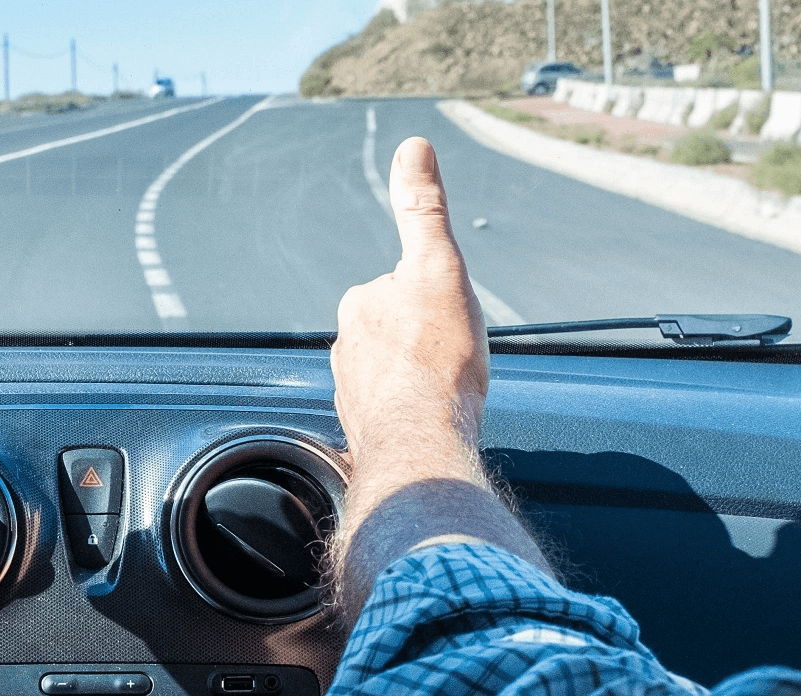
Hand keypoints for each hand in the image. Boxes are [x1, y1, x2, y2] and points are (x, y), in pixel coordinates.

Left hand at [327, 139, 547, 613]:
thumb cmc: (438, 358)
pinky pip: (393, 416)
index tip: (452, 326)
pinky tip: (431, 429)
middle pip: (400, 335)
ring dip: (420, 385)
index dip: (439, 305)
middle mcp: (346, 348)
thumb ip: (423, 209)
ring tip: (445, 399)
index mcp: (361, 305)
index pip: (405, 291)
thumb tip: (413, 147)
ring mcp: (352, 393)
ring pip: (395, 377)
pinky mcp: (362, 433)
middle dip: (428, 346)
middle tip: (455, 365)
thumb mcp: (440, 268)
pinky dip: (413, 419)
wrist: (423, 443)